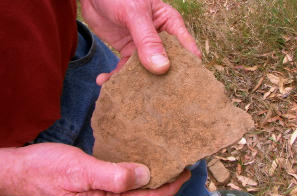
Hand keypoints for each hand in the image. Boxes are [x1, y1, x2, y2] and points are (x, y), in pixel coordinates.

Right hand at [0, 143, 189, 195]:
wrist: (20, 171)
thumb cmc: (44, 172)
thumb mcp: (78, 171)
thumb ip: (111, 177)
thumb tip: (145, 175)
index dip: (170, 185)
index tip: (185, 169)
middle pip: (146, 194)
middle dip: (166, 181)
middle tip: (181, 162)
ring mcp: (103, 194)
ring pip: (137, 188)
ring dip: (154, 175)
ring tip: (167, 159)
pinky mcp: (97, 185)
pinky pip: (123, 180)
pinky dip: (137, 171)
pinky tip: (141, 159)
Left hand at [79, 0, 200, 84]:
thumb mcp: (134, 14)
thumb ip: (147, 40)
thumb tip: (162, 68)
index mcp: (171, 25)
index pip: (187, 50)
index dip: (188, 70)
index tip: (183, 90)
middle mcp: (161, 39)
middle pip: (168, 65)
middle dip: (161, 82)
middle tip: (154, 100)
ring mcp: (144, 47)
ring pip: (145, 71)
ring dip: (135, 82)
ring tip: (123, 92)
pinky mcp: (128, 52)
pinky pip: (125, 69)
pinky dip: (116, 76)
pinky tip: (104, 80)